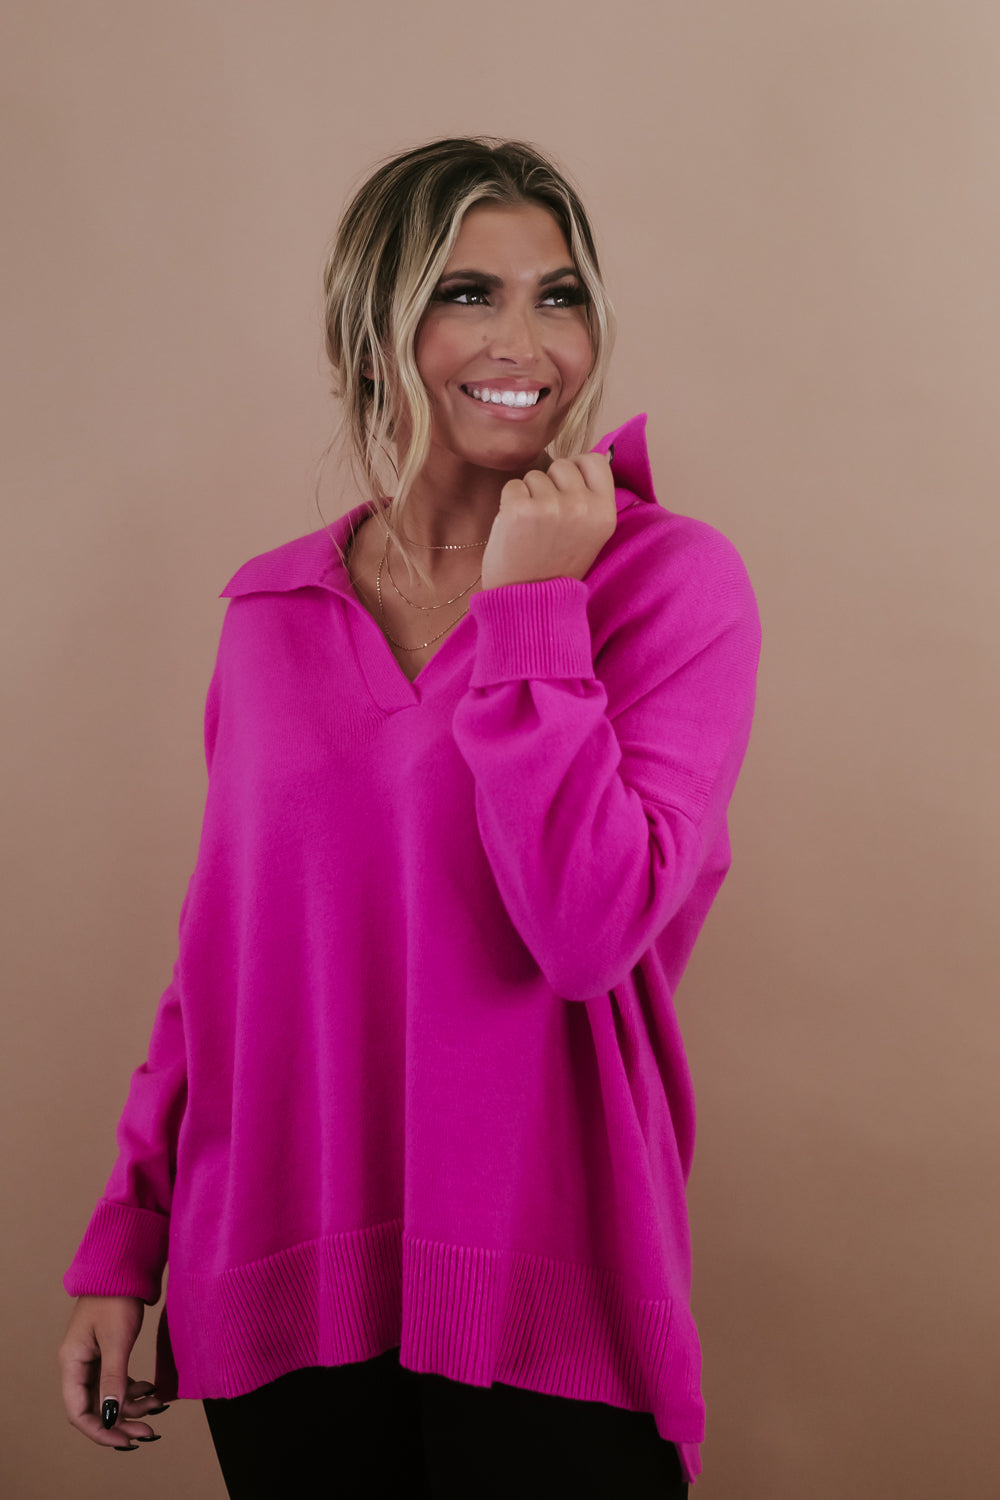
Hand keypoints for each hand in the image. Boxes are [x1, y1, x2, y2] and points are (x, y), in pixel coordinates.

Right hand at [59, 1296, 166, 1451]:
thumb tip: (110, 1416)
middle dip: (121, 1422)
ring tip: (157, 1408)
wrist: (122, 1266)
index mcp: (72, 1362)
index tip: (125, 1441)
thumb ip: (113, 1379)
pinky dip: (134, 1390)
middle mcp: (78, 1364)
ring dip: (131, 1407)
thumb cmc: (116, 1297)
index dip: (100, 1430)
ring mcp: (92, 1358)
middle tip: (147, 1433)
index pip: (78, 1411)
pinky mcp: (106, 1351)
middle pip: (94, 1406)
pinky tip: (151, 1392)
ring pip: (108, 1395)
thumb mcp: (117, 1340)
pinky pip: (117, 1381)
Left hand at [481, 451, 616, 590]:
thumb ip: (590, 499)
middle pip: (562, 465)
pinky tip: (516, 529)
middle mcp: (582, 507)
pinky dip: (509, 503)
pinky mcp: (521, 509)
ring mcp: (551, 507)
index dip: (577, 468)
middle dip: (550, 484)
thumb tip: (581, 462)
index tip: (566, 488)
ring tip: (532, 528)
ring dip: (529, 495)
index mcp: (604, 513)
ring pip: (534, 476)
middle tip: (547, 518)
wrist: (530, 601)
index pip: (594, 460)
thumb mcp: (590, 534)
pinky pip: (512, 486)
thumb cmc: (557, 567)